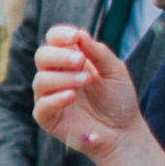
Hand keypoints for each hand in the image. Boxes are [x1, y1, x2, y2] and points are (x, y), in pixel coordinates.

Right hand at [31, 26, 145, 163]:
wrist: (124, 131)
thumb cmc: (119, 99)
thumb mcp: (115, 71)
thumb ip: (98, 53)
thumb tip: (80, 34)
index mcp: (70, 61)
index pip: (54, 41)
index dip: (60, 35)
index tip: (75, 36)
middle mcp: (56, 76)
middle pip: (42, 56)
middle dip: (59, 56)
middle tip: (81, 61)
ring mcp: (49, 96)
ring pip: (40, 80)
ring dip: (63, 78)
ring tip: (86, 81)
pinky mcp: (48, 118)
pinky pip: (41, 106)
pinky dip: (54, 99)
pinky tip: (71, 96)